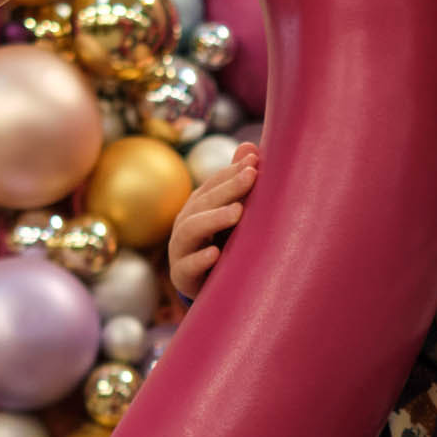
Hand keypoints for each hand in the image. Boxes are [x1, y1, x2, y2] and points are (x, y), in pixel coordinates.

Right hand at [169, 143, 258, 301]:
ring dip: (214, 219)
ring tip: (238, 213)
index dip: (232, 172)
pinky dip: (200, 260)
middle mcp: (185, 224)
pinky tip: (216, 253)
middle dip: (228, 188)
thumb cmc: (222, 245)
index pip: (213, 184)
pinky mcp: (182, 276)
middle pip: (203, 202)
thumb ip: (237, 184)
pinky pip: (187, 266)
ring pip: (191, 230)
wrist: (206, 289)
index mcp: (197, 207)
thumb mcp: (231, 216)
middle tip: (252, 176)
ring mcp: (181, 249)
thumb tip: (250, 147)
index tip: (255, 162)